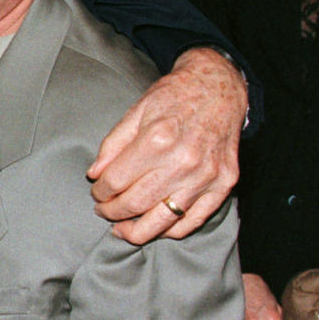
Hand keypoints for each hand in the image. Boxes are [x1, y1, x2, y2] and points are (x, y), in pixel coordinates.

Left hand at [87, 47, 243, 243]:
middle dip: (112, 212)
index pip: (117, 180)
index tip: (96, 192)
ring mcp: (206, 176)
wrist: (217, 89)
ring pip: (164, 220)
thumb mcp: (135, 111)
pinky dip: (170, 231)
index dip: (101, 191)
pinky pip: (194, 221)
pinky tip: (154, 227)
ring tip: (122, 229)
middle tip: (103, 211)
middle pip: (136, 203)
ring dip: (137, 230)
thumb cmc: (172, 98)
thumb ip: (112, 145)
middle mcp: (183, 161)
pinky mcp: (224, 185)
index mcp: (157, 139)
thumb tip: (94, 174)